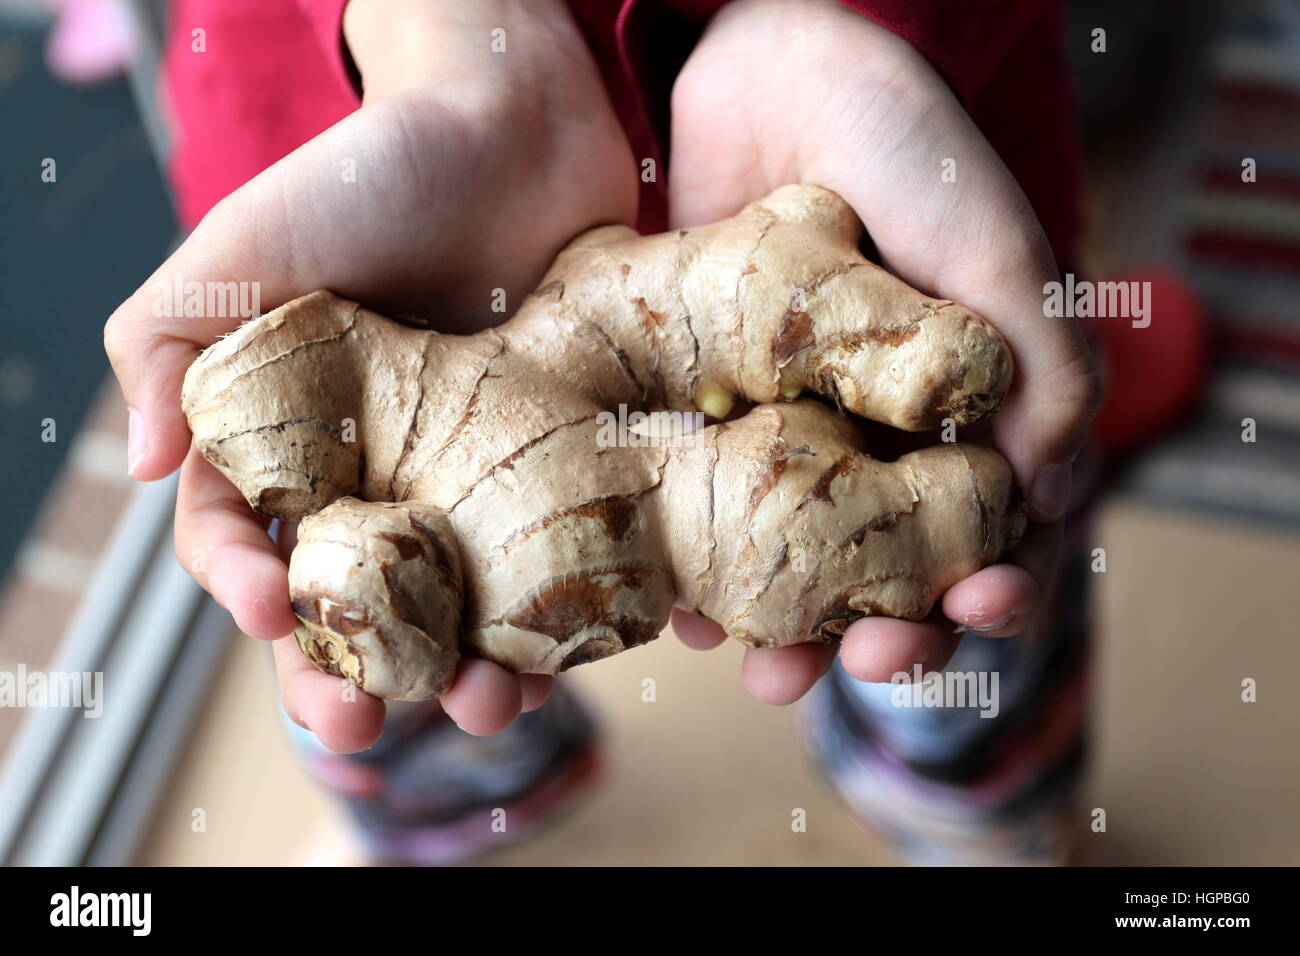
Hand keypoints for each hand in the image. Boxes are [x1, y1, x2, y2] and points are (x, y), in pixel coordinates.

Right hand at [104, 0, 636, 749]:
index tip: (274, 617)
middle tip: (374, 721)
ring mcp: (479, 478)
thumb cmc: (366, 170)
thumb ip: (173, 344)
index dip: (252, 589)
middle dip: (363, 674)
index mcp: (295, 442)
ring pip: (471, 603)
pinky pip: (568, 554)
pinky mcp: (563, 466)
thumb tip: (151, 467)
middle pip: (365, 604)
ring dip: (475, 667)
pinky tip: (590, 648)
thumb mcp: (243, 242)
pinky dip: (579, 610)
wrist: (510, 120)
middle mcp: (386, 476)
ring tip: (496, 700)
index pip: (254, 541)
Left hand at [668, 0, 1100, 701]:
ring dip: (787, 624)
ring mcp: (787, 425)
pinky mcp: (705, 410)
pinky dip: (698, 567)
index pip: (991, 523)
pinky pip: (704, 506)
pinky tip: (686, 613)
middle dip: (886, 623)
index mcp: (961, 404)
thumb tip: (1054, 501)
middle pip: (888, 562)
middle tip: (870, 656)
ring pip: (792, 554)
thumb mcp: (990, 247)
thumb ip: (1039, 364)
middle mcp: (875, 428)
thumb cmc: (906, 145)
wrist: (772, 65)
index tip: (972, 614)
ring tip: (767, 670)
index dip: (989, 582)